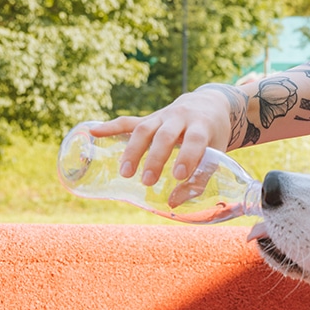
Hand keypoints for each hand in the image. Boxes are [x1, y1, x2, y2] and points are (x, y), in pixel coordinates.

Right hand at [90, 88, 232, 185]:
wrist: (208, 105)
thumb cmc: (213, 136)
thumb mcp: (216, 154)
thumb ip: (199, 178)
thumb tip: (173, 204)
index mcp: (202, 126)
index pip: (195, 140)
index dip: (187, 157)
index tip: (178, 176)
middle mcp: (181, 118)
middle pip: (165, 135)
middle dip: (155, 158)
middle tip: (148, 181)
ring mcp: (163, 115)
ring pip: (144, 128)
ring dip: (133, 150)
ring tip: (125, 172)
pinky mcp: (149, 117)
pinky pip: (128, 121)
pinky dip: (111, 126)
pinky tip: (93, 132)